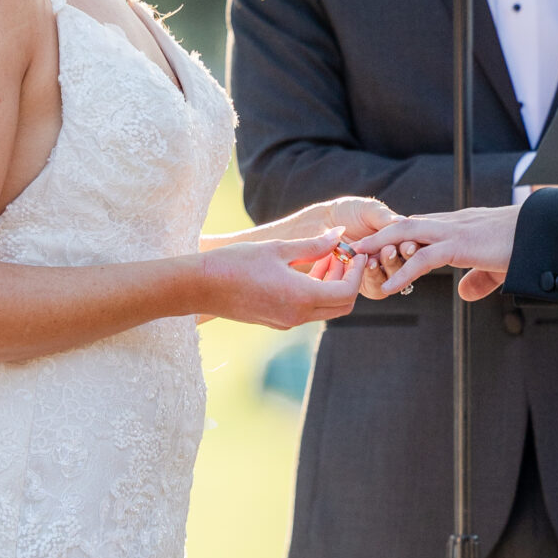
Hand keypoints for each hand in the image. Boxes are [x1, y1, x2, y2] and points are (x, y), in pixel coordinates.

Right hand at [199, 227, 368, 328]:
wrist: (200, 286)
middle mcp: (298, 316)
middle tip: (342, 254)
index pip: (347, 291)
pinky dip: (315, 292)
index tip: (355, 252)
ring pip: (325, 309)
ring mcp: (286, 322)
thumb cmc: (236, 262)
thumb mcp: (278, 248)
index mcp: (301, 297)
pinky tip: (306, 270)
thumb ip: (313, 245)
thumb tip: (339, 234)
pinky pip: (308, 310)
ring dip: (331, 285)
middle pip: (342, 305)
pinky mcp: (276, 321)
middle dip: (348, 279)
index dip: (356, 271)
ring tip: (323, 256)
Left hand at [288, 196, 407, 293]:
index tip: (408, 243)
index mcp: (396, 240)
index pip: (410, 248)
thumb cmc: (345, 212)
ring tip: (378, 256)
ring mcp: (376, 272)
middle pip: (405, 266)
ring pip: (392, 279)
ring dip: (389, 268)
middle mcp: (389, 258)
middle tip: (394, 250)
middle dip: (401, 258)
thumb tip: (404, 222)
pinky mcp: (362, 285)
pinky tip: (368, 264)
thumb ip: (384, 218)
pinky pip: (375, 288)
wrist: (318, 223)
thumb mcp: (367, 210)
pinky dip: (373, 276)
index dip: (411, 248)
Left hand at [361, 203, 521, 301]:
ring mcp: (454, 232)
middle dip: (377, 237)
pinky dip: (403, 272)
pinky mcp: (460, 246)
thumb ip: (478, 278)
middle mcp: (452, 224)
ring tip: (357, 262)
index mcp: (458, 226)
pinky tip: (387, 287)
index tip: (375, 247)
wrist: (544, 233)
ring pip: (406, 234)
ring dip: (380, 249)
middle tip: (353, 250)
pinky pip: (424, 259)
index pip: (418, 227)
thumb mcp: (496, 266)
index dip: (395, 236)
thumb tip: (463, 293)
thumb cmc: (526, 246)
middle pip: (404, 226)